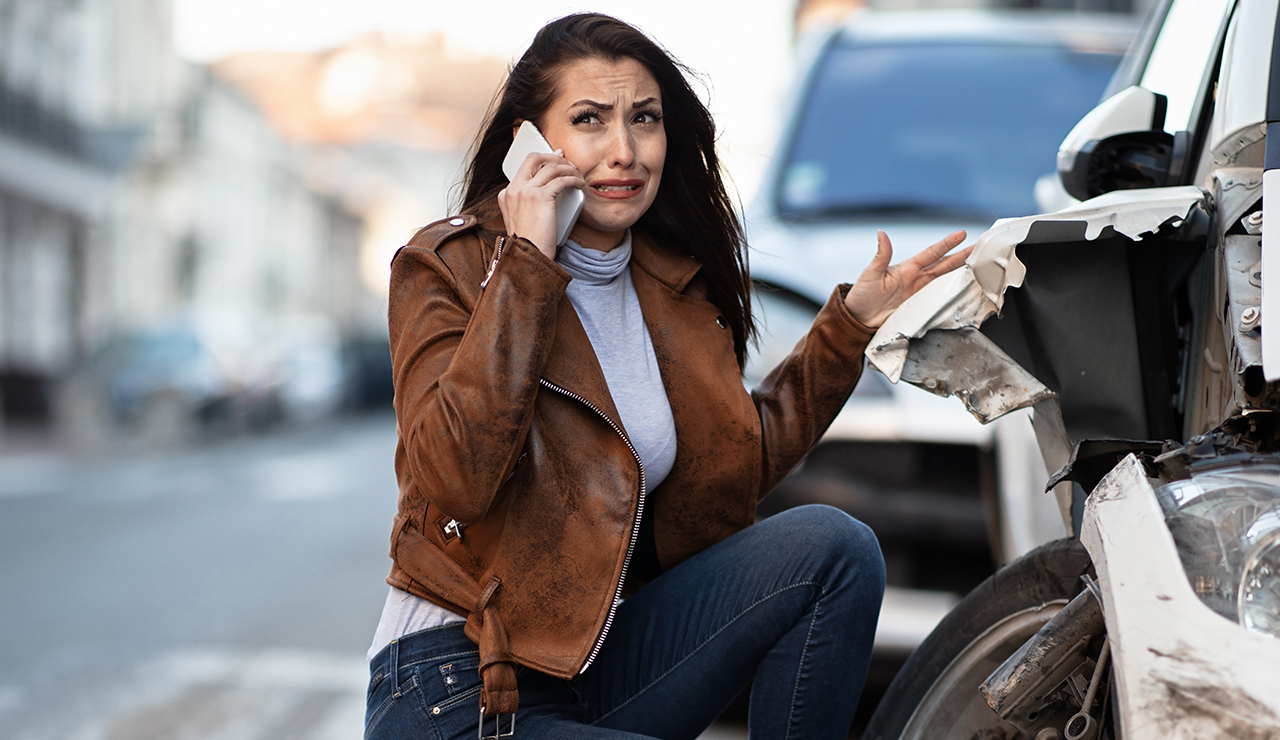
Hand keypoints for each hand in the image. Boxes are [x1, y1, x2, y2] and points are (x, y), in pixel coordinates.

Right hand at [497, 149, 584, 259]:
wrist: (527, 257)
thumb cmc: (529, 245)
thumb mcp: (522, 221)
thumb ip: (528, 205)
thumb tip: (548, 191)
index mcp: (507, 195)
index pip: (525, 168)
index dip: (543, 161)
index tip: (556, 160)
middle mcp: (514, 189)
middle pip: (534, 158)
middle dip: (553, 156)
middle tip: (567, 161)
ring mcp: (525, 191)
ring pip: (551, 167)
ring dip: (568, 168)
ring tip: (577, 175)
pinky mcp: (540, 197)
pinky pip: (562, 180)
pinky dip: (573, 180)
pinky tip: (579, 184)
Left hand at [844, 229, 973, 327]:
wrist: (859, 319)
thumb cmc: (861, 296)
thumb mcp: (870, 274)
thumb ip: (881, 255)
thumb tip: (881, 233)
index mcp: (907, 269)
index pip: (932, 253)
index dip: (947, 244)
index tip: (962, 234)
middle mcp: (916, 278)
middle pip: (944, 264)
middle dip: (963, 255)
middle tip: (980, 247)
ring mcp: (919, 292)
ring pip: (945, 279)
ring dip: (961, 271)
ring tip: (978, 264)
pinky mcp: (919, 306)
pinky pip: (939, 297)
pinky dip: (952, 291)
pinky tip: (963, 288)